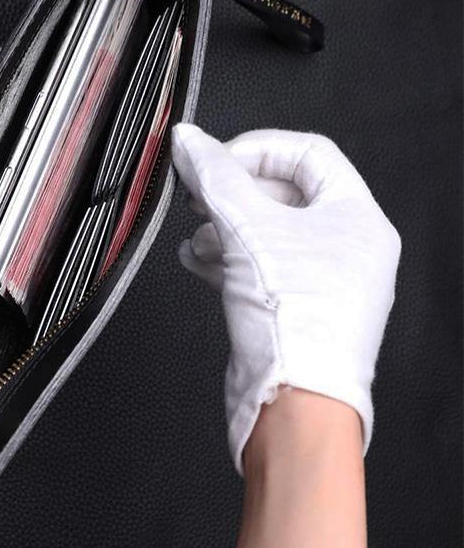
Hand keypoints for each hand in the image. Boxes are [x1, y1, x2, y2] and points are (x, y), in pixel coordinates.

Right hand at [171, 124, 400, 472]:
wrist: (294, 406)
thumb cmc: (295, 324)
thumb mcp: (246, 229)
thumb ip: (215, 177)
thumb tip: (190, 141)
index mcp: (357, 217)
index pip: (309, 154)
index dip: (258, 149)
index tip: (217, 159)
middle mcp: (348, 247)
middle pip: (285, 192)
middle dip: (234, 191)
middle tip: (200, 192)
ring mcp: (325, 281)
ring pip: (269, 231)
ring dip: (225, 225)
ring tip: (197, 235)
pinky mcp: (296, 309)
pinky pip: (262, 266)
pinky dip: (228, 258)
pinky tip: (198, 261)